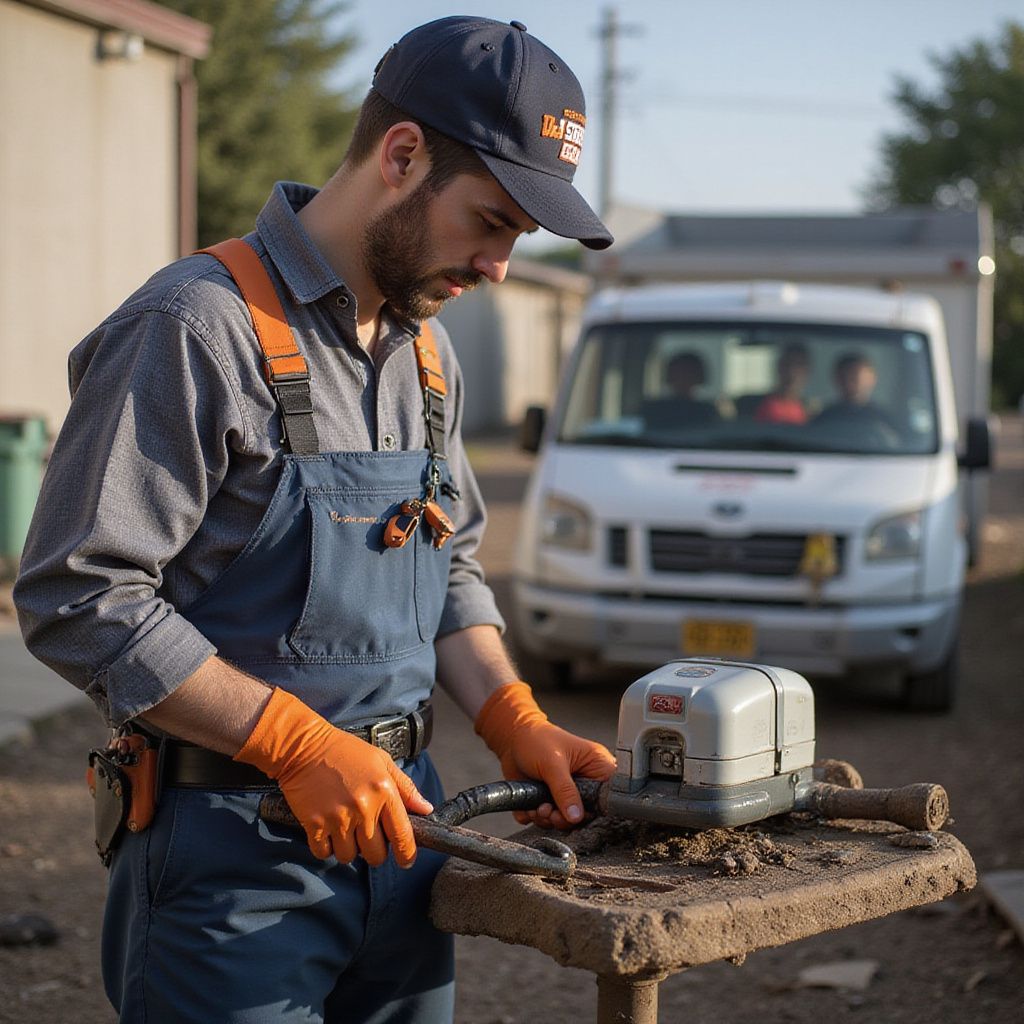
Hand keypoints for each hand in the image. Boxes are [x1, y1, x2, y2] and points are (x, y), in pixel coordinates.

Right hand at [235, 688, 433, 866]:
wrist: (303, 747)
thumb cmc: (346, 752)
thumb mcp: (381, 761)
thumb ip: (405, 787)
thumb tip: (426, 809)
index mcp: (384, 791)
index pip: (402, 835)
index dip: (407, 854)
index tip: (406, 861)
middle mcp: (363, 807)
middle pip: (375, 854)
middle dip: (374, 851)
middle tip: (367, 836)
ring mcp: (338, 817)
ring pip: (349, 856)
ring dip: (348, 848)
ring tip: (345, 828)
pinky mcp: (314, 824)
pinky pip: (324, 853)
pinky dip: (326, 847)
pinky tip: (327, 830)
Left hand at [475, 682, 615, 829]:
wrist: (512, 739)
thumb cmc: (536, 740)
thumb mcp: (553, 764)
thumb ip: (565, 791)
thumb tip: (576, 816)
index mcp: (596, 766)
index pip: (607, 796)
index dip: (593, 809)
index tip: (574, 813)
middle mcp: (585, 782)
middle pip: (585, 814)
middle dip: (564, 817)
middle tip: (549, 811)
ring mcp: (567, 794)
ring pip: (565, 821)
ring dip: (547, 818)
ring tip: (537, 806)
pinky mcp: (550, 801)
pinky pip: (546, 820)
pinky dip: (535, 817)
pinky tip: (529, 805)